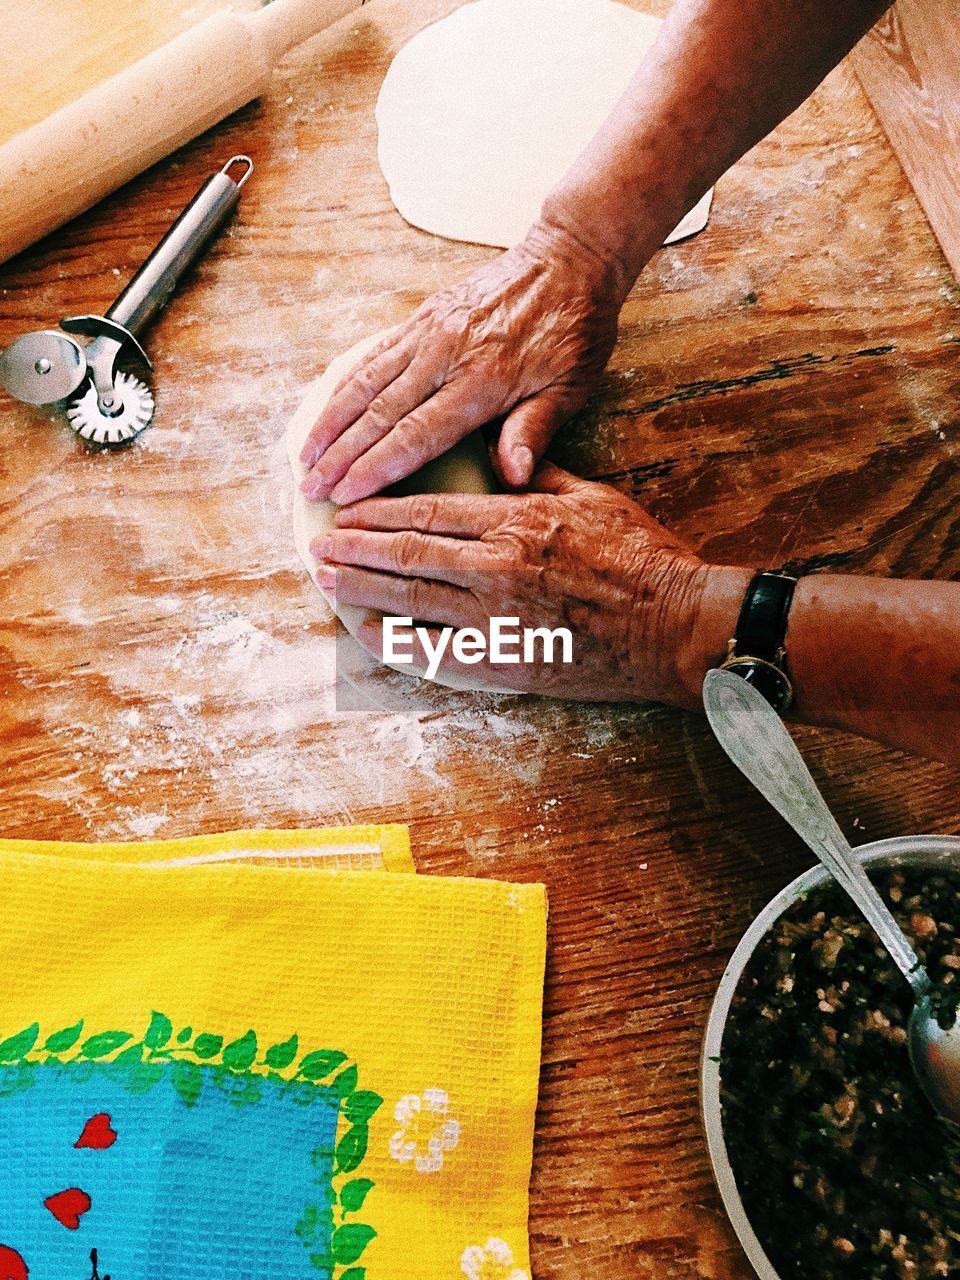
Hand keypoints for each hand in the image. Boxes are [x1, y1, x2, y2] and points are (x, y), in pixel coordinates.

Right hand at [299, 220, 626, 505]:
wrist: (570, 255)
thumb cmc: (576, 328)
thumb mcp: (572, 386)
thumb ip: (535, 430)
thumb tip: (512, 477)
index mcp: (483, 380)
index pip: (416, 434)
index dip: (375, 468)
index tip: (345, 495)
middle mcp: (447, 354)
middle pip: (379, 413)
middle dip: (340, 456)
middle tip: (310, 488)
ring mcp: (430, 331)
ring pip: (366, 382)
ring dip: (331, 422)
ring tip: (305, 455)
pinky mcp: (424, 316)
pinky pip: (374, 354)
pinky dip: (345, 384)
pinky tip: (329, 408)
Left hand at [311, 463, 747, 702]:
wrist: (675, 625)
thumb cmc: (642, 558)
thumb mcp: (594, 496)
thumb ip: (540, 473)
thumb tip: (503, 454)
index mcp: (516, 519)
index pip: (429, 509)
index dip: (380, 509)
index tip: (349, 507)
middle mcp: (496, 566)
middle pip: (407, 551)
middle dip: (355, 546)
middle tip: (318, 543)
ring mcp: (497, 618)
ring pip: (410, 597)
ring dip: (361, 585)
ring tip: (326, 577)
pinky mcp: (504, 661)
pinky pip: (435, 653)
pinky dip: (396, 641)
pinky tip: (368, 630)